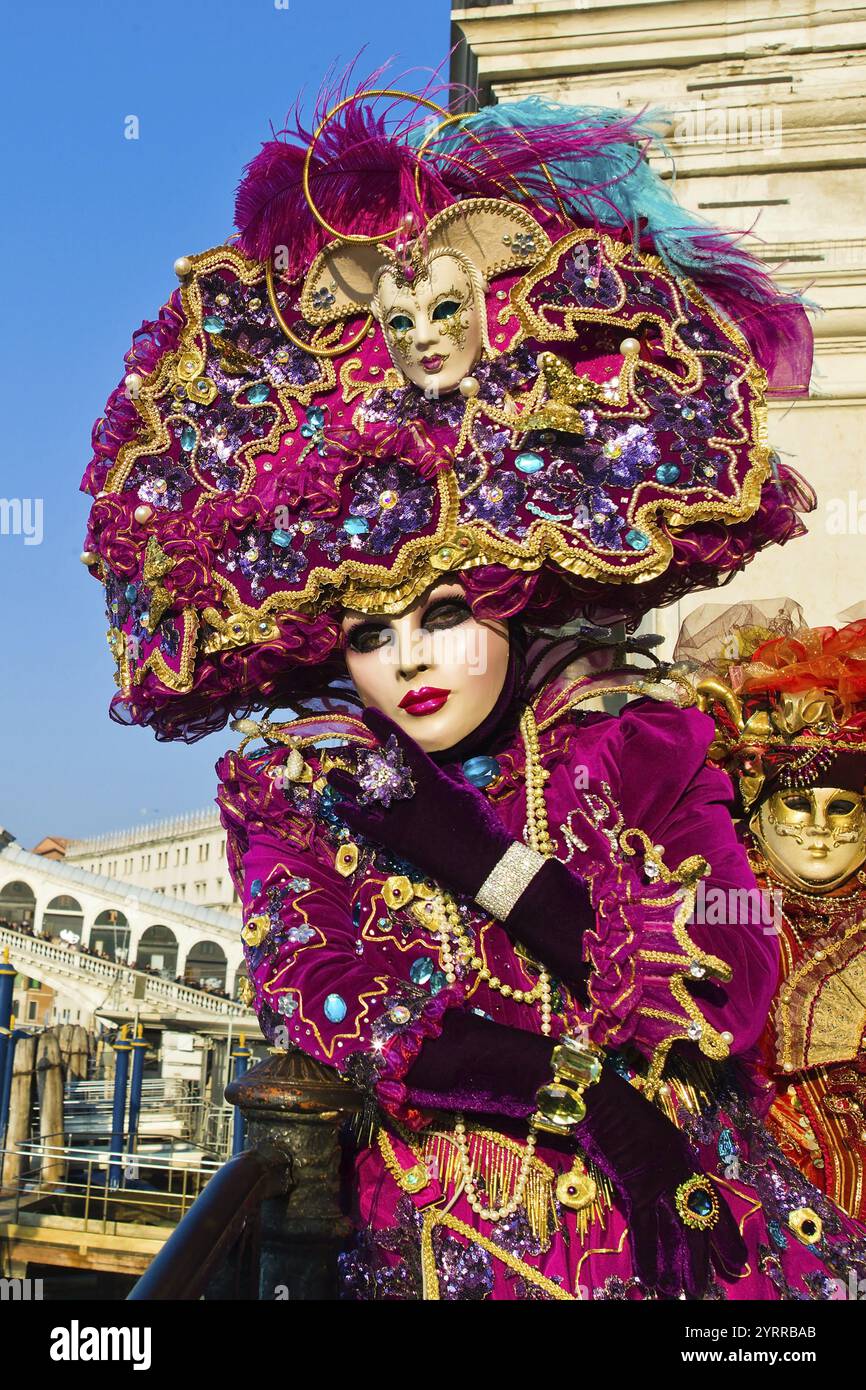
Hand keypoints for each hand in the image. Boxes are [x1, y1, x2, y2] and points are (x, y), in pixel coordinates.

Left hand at [325, 706, 514, 896]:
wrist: (483, 863)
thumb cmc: (482, 825)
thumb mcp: (469, 793)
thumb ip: (454, 776)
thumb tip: (447, 766)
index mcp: (431, 779)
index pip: (403, 746)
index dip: (384, 729)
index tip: (367, 714)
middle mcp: (411, 795)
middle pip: (380, 771)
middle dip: (362, 759)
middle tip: (345, 749)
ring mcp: (402, 818)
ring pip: (368, 795)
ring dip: (349, 785)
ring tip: (332, 774)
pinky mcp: (398, 840)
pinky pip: (368, 826)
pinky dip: (352, 818)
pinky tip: (337, 808)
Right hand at [576, 1066, 746, 1296]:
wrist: (598, 1096)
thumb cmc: (618, 1111)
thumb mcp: (649, 1137)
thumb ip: (658, 1163)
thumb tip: (657, 1192)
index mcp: (686, 1156)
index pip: (714, 1202)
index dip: (726, 1234)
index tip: (737, 1260)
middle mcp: (681, 1168)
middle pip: (703, 1220)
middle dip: (712, 1255)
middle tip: (723, 1282)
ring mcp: (661, 1177)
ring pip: (680, 1229)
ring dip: (683, 1264)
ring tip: (687, 1291)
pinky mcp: (638, 1184)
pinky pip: (645, 1228)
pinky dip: (648, 1255)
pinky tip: (652, 1279)